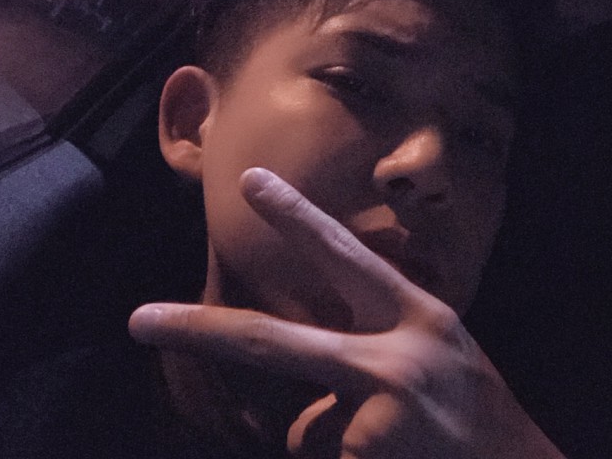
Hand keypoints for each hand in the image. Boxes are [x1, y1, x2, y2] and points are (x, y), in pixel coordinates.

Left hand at [130, 167, 564, 457]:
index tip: (249, 179)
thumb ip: (366, 360)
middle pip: (272, 344)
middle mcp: (396, 359)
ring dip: (336, 444)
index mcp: (417, 316)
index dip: (295, 216)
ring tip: (400, 448)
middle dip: (197, 330)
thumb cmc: (473, 415)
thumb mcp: (432, 362)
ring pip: (308, 431)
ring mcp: (381, 417)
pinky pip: (320, 457)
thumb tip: (299, 411)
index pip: (345, 255)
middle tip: (138, 320)